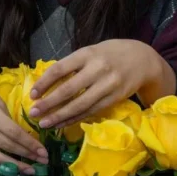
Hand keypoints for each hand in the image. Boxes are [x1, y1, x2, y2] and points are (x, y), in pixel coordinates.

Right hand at [0, 75, 47, 171]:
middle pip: (5, 146)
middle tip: (42, 161)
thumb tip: (20, 135)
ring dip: (13, 165)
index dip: (29, 144)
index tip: (43, 151)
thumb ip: (6, 116)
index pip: (12, 132)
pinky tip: (10, 165)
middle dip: (26, 155)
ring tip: (29, 169)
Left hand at [29, 39, 161, 128]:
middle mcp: (97, 69)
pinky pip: (91, 111)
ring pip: (80, 105)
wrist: (143, 59)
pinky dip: (75, 119)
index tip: (32, 95)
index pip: (59, 70)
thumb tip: (44, 82)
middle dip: (49, 104)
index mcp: (86, 54)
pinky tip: (62, 123)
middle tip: (33, 113)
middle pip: (68, 90)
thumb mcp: (90, 52)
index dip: (44, 83)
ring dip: (60, 116)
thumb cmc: (109, 54)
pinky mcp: (115, 98)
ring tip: (44, 123)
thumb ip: (71, 65)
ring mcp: (108, 85)